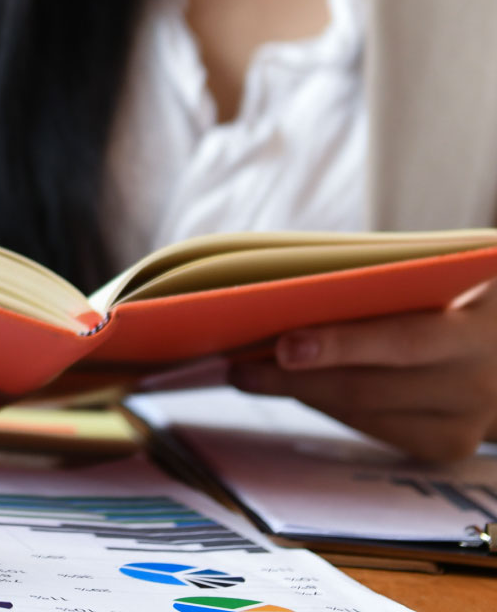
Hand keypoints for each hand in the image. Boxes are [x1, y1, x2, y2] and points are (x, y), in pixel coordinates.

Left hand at [230, 282, 496, 461]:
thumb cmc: (457, 286)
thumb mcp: (439, 269)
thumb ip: (383, 280)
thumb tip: (289, 296)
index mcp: (484, 319)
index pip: (403, 340)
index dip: (340, 345)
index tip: (284, 346)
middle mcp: (483, 376)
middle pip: (370, 386)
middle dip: (294, 377)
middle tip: (239, 365)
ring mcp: (470, 417)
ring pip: (363, 411)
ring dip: (300, 392)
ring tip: (249, 374)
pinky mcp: (450, 444)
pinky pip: (374, 427)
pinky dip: (328, 406)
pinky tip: (293, 387)